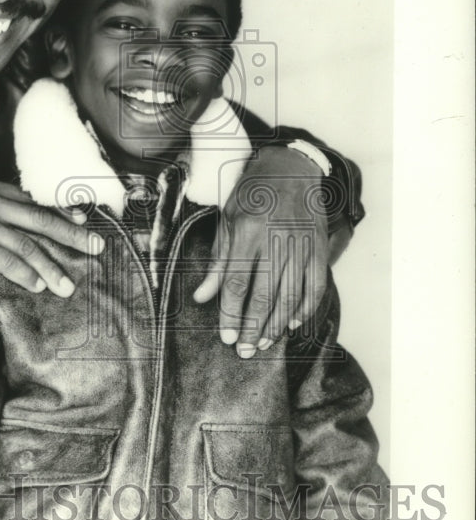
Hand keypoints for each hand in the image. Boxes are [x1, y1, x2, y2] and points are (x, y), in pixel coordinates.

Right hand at [0, 177, 102, 295]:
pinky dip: (24, 273)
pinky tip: (37, 285)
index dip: (61, 212)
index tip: (84, 223)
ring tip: (67, 285)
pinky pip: (5, 258)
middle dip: (71, 234)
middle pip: (38, 217)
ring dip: (51, 266)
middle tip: (96, 247)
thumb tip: (23, 232)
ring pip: (26, 242)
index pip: (31, 200)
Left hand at [193, 147, 328, 356]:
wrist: (290, 168)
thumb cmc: (252, 195)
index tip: (227, 337)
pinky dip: (305, 308)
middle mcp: (275, 240)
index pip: (237, 282)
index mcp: (247, 232)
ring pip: (291, 295)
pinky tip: (293, 323)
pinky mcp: (319, 247)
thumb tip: (202, 297)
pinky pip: (315, 285)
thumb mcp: (227, 221)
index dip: (231, 314)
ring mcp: (301, 244)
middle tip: (244, 351)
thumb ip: (218, 261)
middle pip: (265, 295)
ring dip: (276, 324)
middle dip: (252, 328)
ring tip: (263, 342)